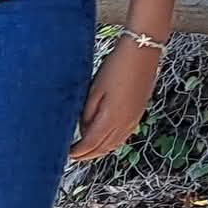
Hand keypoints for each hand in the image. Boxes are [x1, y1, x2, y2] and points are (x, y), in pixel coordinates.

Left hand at [70, 43, 162, 161]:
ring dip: (99, 151)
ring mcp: (134, 119)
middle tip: (72, 156)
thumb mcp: (94, 90)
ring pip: (114, 145)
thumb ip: (87, 114)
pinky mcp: (138, 113)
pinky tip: (103, 141)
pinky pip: (122, 137)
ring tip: (85, 152)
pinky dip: (111, 143)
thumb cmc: (115, 67)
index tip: (65, 154)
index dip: (77, 152)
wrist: (142, 51)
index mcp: (111, 118)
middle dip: (86, 155)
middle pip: (102, 148)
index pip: (90, 144)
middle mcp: (125, 124)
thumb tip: (83, 130)